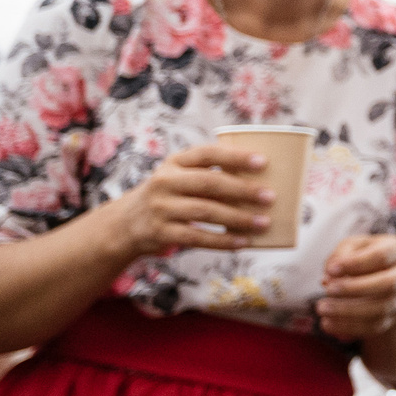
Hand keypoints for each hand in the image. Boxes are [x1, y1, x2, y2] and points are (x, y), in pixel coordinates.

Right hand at [109, 144, 275, 258]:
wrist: (126, 223)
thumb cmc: (170, 196)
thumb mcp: (180, 177)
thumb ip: (210, 175)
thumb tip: (261, 184)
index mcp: (175, 162)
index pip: (207, 153)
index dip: (235, 156)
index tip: (263, 161)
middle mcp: (165, 181)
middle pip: (209, 183)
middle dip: (243, 190)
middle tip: (270, 197)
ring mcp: (161, 207)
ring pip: (205, 211)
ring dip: (238, 218)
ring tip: (264, 222)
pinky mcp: (160, 232)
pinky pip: (197, 237)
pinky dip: (223, 241)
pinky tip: (243, 242)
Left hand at [315, 233, 395, 339]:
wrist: (385, 277)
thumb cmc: (364, 256)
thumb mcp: (352, 246)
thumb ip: (340, 255)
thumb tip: (329, 277)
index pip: (381, 256)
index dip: (355, 264)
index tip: (331, 270)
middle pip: (388, 284)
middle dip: (355, 289)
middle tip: (328, 290)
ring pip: (381, 309)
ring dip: (348, 311)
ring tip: (322, 308)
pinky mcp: (392, 318)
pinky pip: (373, 327)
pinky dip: (348, 327)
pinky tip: (327, 323)